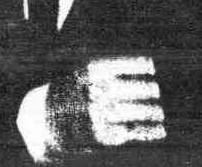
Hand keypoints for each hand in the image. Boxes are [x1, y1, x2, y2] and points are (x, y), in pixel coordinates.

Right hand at [42, 56, 165, 156]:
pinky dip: (148, 131)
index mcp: (86, 75)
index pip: (118, 66)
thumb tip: (138, 69)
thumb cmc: (66, 95)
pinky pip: (131, 132)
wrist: (41, 121)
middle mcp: (93, 93)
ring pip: (133, 111)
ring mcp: (98, 114)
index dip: (136, 65)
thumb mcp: (77, 77)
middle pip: (129, 89)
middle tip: (155, 90)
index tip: (151, 66)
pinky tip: (160, 130)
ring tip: (158, 112)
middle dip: (145, 89)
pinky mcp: (102, 135)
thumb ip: (101, 74)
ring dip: (150, 111)